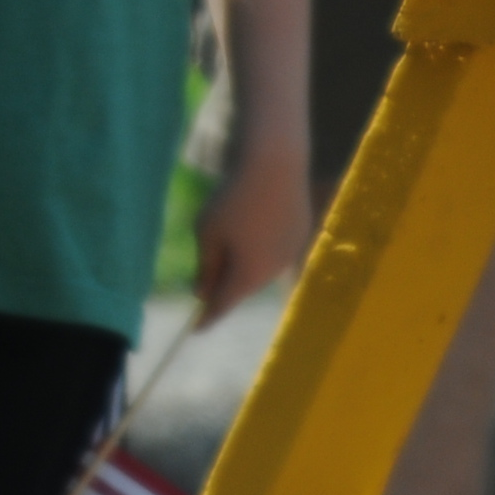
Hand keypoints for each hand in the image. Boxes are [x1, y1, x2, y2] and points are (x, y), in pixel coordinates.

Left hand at [192, 143, 311, 326]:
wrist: (275, 164)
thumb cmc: (232, 198)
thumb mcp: (207, 232)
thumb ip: (205, 266)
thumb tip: (202, 293)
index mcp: (249, 275)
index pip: (224, 304)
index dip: (208, 317)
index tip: (195, 329)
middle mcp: (275, 270)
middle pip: (243, 286)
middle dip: (223, 286)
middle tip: (202, 283)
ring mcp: (291, 251)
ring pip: (259, 267)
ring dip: (241, 263)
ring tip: (225, 241)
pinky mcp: (300, 232)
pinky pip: (273, 248)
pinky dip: (257, 246)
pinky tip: (250, 226)